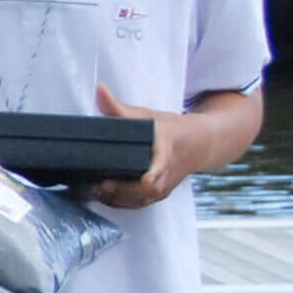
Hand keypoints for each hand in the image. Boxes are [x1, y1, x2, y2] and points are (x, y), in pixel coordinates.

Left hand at [86, 85, 185, 209]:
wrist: (197, 144)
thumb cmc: (170, 129)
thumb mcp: (147, 115)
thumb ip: (119, 107)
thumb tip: (99, 89)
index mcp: (166, 150)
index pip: (161, 165)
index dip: (152, 173)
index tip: (144, 177)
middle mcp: (167, 172)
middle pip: (148, 188)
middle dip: (123, 189)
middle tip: (98, 184)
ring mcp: (164, 186)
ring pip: (142, 199)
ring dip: (118, 198)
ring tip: (94, 189)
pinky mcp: (158, 194)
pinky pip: (140, 204)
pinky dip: (121, 202)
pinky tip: (102, 196)